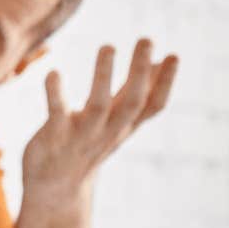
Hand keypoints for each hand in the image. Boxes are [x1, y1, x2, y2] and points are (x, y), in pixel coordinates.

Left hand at [23, 38, 178, 194]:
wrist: (55, 189)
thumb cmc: (87, 146)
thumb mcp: (117, 120)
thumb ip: (136, 91)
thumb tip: (160, 61)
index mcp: (124, 126)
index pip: (153, 106)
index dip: (166, 83)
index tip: (174, 55)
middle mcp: (108, 131)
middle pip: (132, 102)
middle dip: (140, 71)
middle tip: (146, 39)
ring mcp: (82, 135)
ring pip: (98, 106)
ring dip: (104, 76)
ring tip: (108, 46)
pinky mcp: (54, 138)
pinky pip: (57, 114)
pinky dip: (56, 94)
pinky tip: (54, 73)